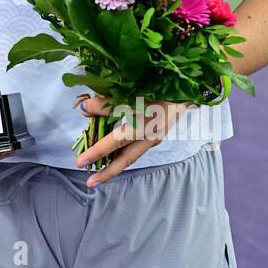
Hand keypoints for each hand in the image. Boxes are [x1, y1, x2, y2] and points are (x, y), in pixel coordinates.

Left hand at [74, 93, 193, 187]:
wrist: (187, 86)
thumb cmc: (157, 84)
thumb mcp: (132, 90)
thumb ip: (107, 101)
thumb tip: (84, 109)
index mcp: (145, 124)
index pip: (116, 141)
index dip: (97, 150)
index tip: (80, 161)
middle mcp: (151, 135)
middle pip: (127, 158)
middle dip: (107, 171)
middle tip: (90, 183)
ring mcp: (155, 137)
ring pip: (132, 156)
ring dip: (115, 167)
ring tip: (98, 176)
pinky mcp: (157, 136)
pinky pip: (137, 149)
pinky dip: (124, 155)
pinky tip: (113, 156)